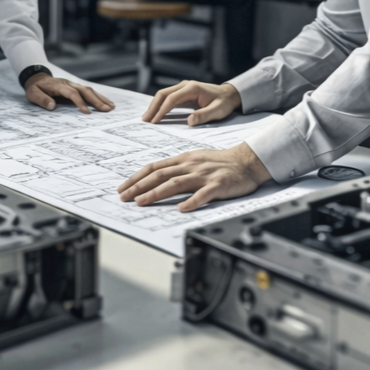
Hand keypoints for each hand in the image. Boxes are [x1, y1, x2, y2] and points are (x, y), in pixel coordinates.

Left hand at [24, 73, 114, 113]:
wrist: (37, 78)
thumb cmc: (36, 88)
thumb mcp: (33, 94)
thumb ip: (41, 99)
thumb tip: (52, 106)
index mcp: (59, 86)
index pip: (72, 93)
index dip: (79, 102)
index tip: (86, 112)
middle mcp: (69, 84)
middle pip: (85, 90)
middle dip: (96, 100)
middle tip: (107, 110)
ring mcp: (73, 85)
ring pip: (89, 90)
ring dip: (101, 98)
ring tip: (111, 107)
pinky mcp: (76, 87)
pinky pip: (89, 91)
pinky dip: (98, 96)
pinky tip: (106, 102)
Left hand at [118, 142, 270, 211]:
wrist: (246, 161)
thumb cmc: (221, 162)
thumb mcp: (195, 159)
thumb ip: (177, 168)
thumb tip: (156, 178)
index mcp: (184, 159)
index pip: (155, 167)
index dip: (137, 177)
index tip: (123, 187)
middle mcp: (191, 165)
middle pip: (160, 175)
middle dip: (139, 186)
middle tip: (124, 197)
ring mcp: (204, 175)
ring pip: (176, 183)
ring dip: (156, 193)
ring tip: (141, 202)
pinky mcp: (218, 185)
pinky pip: (203, 194)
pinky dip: (191, 201)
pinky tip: (181, 209)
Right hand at [142, 79, 240, 124]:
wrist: (228, 94)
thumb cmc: (223, 103)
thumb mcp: (217, 111)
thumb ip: (204, 115)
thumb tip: (189, 121)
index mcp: (192, 88)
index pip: (172, 98)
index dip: (162, 110)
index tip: (155, 121)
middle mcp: (185, 85)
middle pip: (163, 94)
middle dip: (153, 107)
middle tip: (145, 120)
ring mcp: (183, 88)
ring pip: (163, 95)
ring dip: (154, 106)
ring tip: (147, 118)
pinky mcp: (182, 93)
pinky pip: (168, 98)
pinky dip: (160, 105)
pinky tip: (155, 114)